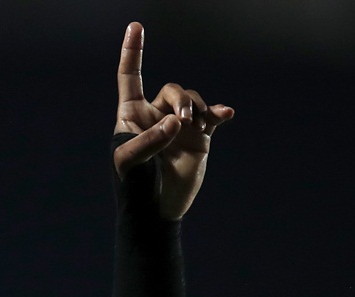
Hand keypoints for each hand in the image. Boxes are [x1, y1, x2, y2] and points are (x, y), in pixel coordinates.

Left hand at [112, 23, 233, 219]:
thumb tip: (175, 122)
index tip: (136, 26)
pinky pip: (212, 115)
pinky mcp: (199, 138)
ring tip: (195, 127)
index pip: (131, 78)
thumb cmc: (133, 188)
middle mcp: (155, 117)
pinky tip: (225, 114)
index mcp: (130, 117)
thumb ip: (148, 141)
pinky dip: (219, 112)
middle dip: (181, 100)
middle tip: (183, 121)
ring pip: (193, 100)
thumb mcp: (129, 164)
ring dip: (198, 109)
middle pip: (172, 89)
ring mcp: (178, 126)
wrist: (157, 212)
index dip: (133, 53)